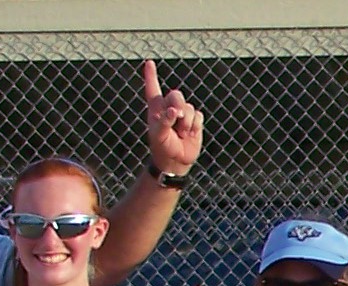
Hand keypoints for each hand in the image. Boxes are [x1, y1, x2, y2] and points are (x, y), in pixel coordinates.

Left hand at [139, 61, 202, 175]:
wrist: (176, 160)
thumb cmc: (162, 147)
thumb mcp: (157, 135)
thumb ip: (164, 121)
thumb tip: (175, 111)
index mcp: (156, 108)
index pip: (152, 88)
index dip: (151, 75)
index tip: (149, 63)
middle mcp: (169, 108)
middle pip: (176, 95)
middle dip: (177, 105)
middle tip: (175, 118)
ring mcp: (183, 114)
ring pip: (188, 107)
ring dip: (186, 122)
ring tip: (181, 133)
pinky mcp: (195, 121)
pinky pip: (198, 116)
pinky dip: (194, 126)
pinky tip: (189, 134)